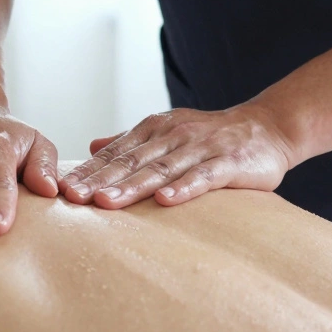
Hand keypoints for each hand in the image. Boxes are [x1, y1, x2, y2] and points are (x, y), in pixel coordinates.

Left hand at [59, 104, 297, 208]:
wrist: (269, 127)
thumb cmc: (212, 136)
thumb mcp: (168, 132)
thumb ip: (131, 141)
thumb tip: (91, 146)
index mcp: (155, 129)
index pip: (116, 152)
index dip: (89, 170)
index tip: (63, 188)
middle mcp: (174, 135)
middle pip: (132, 161)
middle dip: (101, 180)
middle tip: (74, 197)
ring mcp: (202, 148)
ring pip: (161, 169)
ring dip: (132, 186)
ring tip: (106, 203)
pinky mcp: (229, 163)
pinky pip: (203, 177)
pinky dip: (183, 188)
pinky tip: (164, 201)